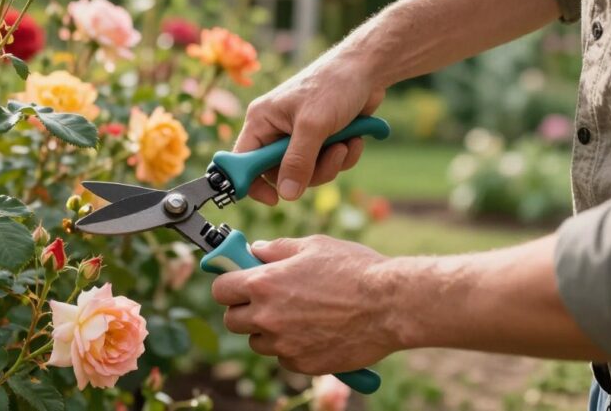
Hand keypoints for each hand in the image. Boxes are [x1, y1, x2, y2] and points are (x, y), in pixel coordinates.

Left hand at [211, 236, 398, 374]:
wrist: (390, 305)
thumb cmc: (355, 269)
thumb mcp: (313, 245)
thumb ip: (277, 249)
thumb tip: (256, 250)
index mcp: (264, 283)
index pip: (220, 289)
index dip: (229, 284)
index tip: (238, 282)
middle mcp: (268, 316)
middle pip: (232, 321)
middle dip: (244, 310)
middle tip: (266, 300)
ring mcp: (284, 344)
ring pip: (257, 342)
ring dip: (267, 331)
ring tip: (296, 315)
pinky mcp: (303, 364)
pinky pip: (284, 357)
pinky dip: (292, 347)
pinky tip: (315, 331)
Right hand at [236, 53, 384, 204]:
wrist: (367, 69)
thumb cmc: (333, 85)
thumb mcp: (313, 125)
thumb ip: (298, 161)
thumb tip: (286, 194)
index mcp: (262, 121)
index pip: (244, 161)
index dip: (253, 183)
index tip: (273, 200)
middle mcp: (276, 130)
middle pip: (281, 173)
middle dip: (311, 171)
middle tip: (331, 156)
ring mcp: (299, 136)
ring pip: (307, 172)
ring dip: (331, 163)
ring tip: (346, 143)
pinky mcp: (321, 139)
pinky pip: (326, 164)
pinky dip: (343, 156)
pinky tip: (354, 139)